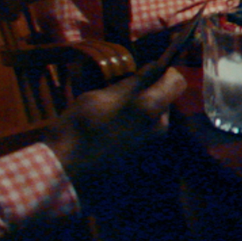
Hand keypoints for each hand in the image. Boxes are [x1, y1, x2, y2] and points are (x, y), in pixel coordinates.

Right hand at [41, 67, 184, 188]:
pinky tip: (111, 137)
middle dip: (149, 96)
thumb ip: (132, 82)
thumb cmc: (78, 128)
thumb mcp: (100, 97)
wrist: (65, 172)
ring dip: (140, 115)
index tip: (149, 73)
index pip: (176, 81)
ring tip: (111, 119)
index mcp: (149, 107)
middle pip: (165, 102)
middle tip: (121, 97)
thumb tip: (155, 68)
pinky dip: (133, 132)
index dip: (165, 73)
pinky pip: (145, 137)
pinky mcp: (145, 161)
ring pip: (154, 120)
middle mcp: (159, 128)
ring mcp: (153, 147)